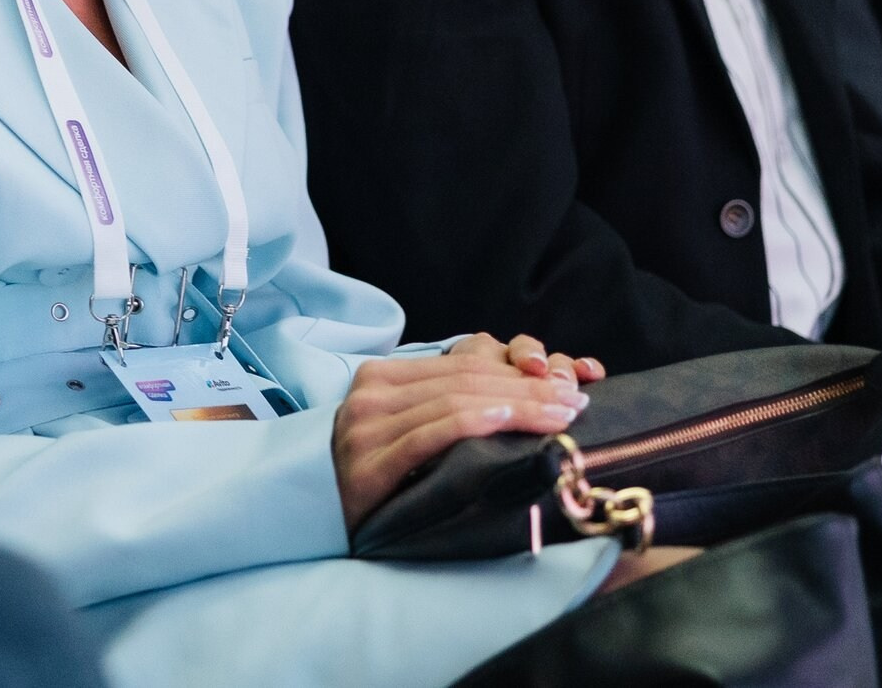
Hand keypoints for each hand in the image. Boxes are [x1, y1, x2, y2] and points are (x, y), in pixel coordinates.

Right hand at [332, 333, 597, 529]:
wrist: (307, 518)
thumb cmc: (369, 478)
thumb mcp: (401, 430)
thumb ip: (442, 406)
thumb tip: (514, 395)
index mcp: (382, 378)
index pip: (463, 364)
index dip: (517, 369)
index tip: (563, 383)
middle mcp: (372, 394)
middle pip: (466, 380)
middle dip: (528, 389)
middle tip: (574, 402)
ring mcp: (366, 426)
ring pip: (456, 402)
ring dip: (517, 407)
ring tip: (559, 417)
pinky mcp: (368, 465)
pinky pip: (432, 435)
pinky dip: (475, 424)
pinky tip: (510, 423)